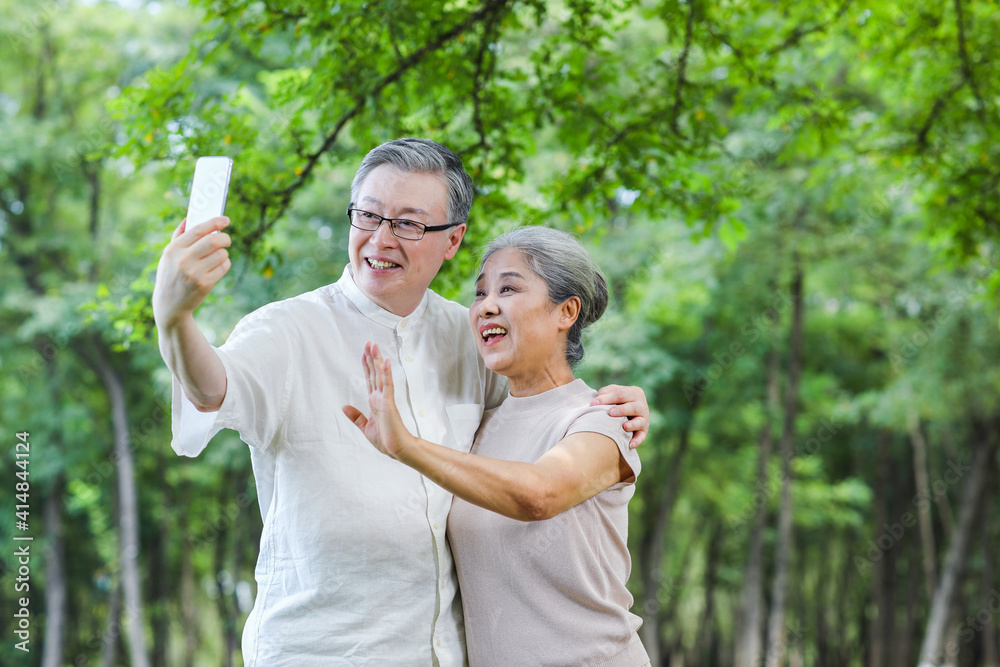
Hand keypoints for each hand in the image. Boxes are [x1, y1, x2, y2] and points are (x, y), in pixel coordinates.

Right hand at [152, 216, 231, 328]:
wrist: (170, 305)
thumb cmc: (170, 275)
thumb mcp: (168, 255)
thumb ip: (178, 236)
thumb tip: (189, 218)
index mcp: (173, 249)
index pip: (198, 230)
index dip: (214, 222)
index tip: (225, 219)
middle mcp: (183, 260)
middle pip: (213, 241)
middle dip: (225, 238)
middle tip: (226, 239)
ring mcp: (194, 273)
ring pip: (222, 254)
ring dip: (224, 253)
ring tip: (217, 257)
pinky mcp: (205, 284)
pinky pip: (224, 267)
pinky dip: (224, 264)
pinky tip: (217, 267)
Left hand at [342, 342, 416, 458]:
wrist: (396, 449)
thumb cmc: (385, 440)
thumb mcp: (365, 427)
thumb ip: (356, 416)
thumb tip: (344, 407)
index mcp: (375, 402)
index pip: (370, 379)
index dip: (367, 365)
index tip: (365, 353)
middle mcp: (380, 397)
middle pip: (374, 373)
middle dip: (371, 357)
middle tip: (369, 342)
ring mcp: (385, 399)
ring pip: (380, 375)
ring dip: (377, 360)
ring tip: (374, 346)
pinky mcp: (389, 404)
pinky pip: (387, 385)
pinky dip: (386, 373)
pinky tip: (385, 362)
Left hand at [591, 384, 649, 448]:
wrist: (627, 410)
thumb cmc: (616, 400)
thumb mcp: (611, 392)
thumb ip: (605, 393)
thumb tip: (595, 402)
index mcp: (634, 392)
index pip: (620, 394)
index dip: (606, 398)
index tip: (593, 404)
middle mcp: (641, 405)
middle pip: (632, 407)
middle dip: (621, 410)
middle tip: (610, 413)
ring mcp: (644, 419)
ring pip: (639, 421)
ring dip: (633, 424)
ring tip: (624, 426)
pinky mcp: (644, 431)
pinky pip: (641, 436)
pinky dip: (637, 441)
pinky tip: (630, 445)